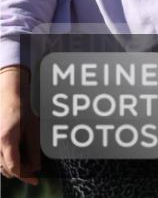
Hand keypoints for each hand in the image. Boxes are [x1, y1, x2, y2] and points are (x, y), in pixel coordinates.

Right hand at [0, 68, 39, 185]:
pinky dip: (6, 162)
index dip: (25, 176)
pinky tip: (16, 158)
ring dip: (13, 168)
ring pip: (0, 165)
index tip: (35, 180)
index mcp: (6, 140)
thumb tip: (35, 167)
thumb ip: (34, 149)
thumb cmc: (22, 110)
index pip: (14, 166)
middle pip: (6, 168)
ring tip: (27, 165)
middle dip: (20, 172)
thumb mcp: (33, 129)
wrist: (8, 96)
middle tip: (33, 172)